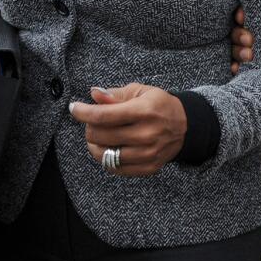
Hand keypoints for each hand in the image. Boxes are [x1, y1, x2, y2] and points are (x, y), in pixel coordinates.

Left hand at [71, 84, 186, 176]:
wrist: (186, 126)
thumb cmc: (159, 105)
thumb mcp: (140, 92)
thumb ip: (115, 94)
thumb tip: (94, 94)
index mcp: (144, 111)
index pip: (103, 115)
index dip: (83, 112)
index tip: (74, 108)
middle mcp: (147, 134)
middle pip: (100, 136)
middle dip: (90, 127)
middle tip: (93, 121)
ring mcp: (148, 154)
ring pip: (105, 155)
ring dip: (95, 145)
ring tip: (98, 136)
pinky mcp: (148, 168)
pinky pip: (116, 168)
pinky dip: (106, 158)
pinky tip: (109, 148)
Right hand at [229, 0, 260, 75]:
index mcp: (257, 15)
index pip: (241, 12)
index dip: (240, 14)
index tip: (243, 17)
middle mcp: (247, 31)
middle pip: (235, 31)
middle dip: (239, 34)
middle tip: (250, 40)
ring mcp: (246, 49)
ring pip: (234, 49)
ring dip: (238, 52)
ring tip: (250, 56)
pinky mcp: (248, 64)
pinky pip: (236, 66)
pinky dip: (234, 67)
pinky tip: (236, 70)